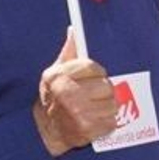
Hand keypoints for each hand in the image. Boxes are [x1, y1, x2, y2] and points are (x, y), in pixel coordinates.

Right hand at [33, 30, 117, 155]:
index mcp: (58, 77)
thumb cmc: (53, 96)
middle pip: (106, 86)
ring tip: (93, 109)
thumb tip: (74, 30)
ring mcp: (77, 113)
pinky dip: (106, 123)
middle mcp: (67, 94)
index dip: (97, 73)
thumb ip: (69, 52)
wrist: (46, 129)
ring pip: (112, 104)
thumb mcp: (55, 72)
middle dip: (103, 91)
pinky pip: (111, 122)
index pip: (94, 67)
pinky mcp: (87, 129)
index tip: (93, 78)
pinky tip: (94, 121)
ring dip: (106, 108)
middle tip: (93, 95)